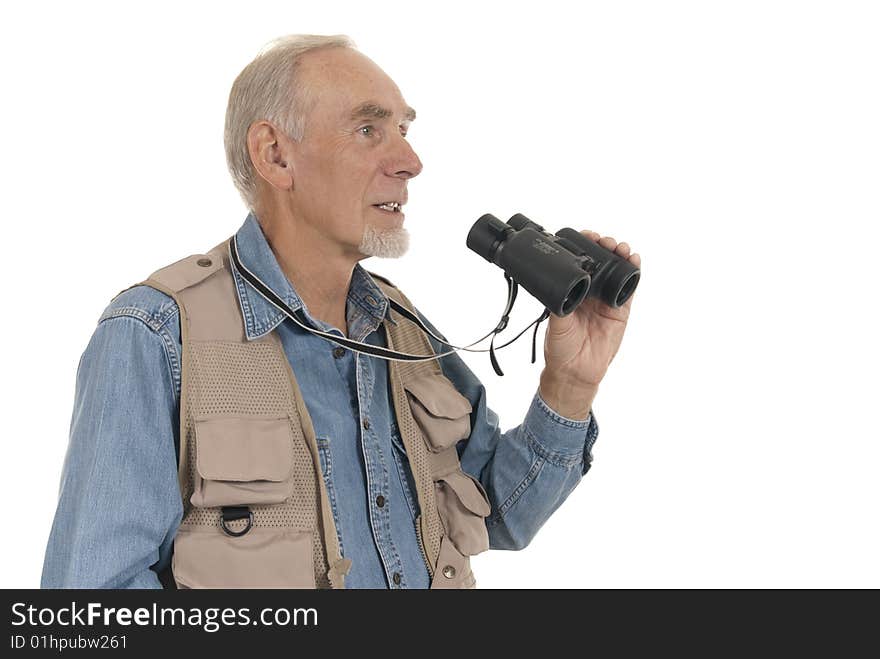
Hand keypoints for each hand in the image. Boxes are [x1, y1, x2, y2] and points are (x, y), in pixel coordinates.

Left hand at [539, 231, 639, 416]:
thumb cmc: (560, 348)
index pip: (580, 262)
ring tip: (620, 247)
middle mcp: (590, 292)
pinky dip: (633, 273)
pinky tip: (634, 260)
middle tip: (605, 241)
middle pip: (600, 262)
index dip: (584, 247)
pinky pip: (629, 289)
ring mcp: (606, 300)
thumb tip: (558, 283)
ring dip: (620, 256)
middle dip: (604, 247)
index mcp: (572, 291)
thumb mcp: (555, 321)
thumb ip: (558, 303)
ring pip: (616, 271)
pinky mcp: (621, 311)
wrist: (575, 371)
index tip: (586, 237)